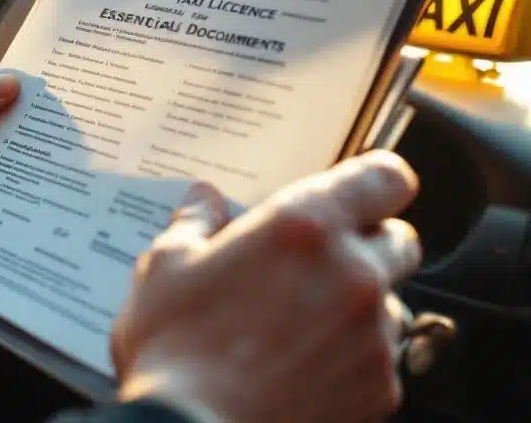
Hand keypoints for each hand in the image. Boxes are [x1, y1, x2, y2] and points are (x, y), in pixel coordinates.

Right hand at [113, 151, 420, 422]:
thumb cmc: (174, 350)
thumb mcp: (166, 268)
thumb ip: (195, 223)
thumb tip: (204, 199)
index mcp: (302, 227)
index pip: (385, 177)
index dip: (376, 181)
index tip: (361, 190)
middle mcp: (352, 274)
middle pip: (400, 239)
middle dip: (367, 243)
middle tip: (317, 260)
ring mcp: (372, 335)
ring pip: (392, 302)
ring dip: (360, 303)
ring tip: (303, 321)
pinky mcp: (379, 389)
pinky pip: (383, 357)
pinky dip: (354, 355)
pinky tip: (306, 364)